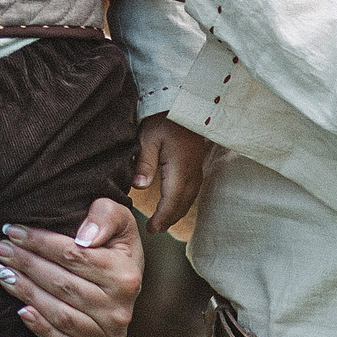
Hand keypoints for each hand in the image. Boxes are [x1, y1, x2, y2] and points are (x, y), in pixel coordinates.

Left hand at [0, 197, 142, 336]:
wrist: (125, 286)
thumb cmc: (114, 246)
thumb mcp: (119, 221)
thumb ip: (106, 216)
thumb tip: (84, 238)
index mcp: (126, 275)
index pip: (74, 255)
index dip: (39, 242)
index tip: (11, 230)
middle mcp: (120, 308)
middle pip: (62, 284)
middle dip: (25, 263)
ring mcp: (109, 335)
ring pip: (59, 313)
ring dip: (25, 292)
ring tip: (1, 272)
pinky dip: (40, 327)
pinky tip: (20, 309)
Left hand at [133, 114, 206, 234]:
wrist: (185, 105)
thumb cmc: (164, 120)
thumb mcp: (148, 138)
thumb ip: (144, 163)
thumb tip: (139, 186)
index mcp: (180, 170)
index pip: (171, 202)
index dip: (162, 218)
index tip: (151, 229)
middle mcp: (192, 174)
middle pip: (181, 205)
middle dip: (168, 220)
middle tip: (153, 230)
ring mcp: (197, 171)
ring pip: (188, 200)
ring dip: (176, 213)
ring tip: (161, 223)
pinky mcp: (197, 167)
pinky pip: (191, 192)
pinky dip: (181, 204)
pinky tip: (173, 206)